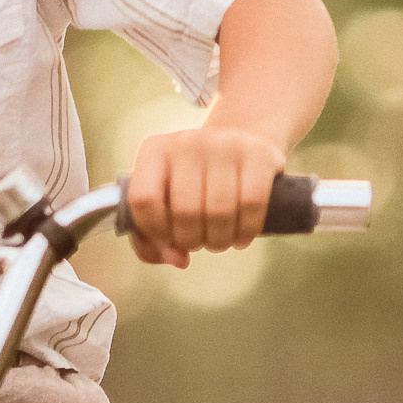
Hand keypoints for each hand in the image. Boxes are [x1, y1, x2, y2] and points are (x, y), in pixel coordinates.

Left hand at [124, 124, 286, 267]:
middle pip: (185, 211)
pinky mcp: (258, 154)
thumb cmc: (195, 184)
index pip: (143, 199)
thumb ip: (152, 239)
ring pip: (219, 212)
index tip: (169, 240)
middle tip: (199, 243)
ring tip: (219, 241)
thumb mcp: (165, 200)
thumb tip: (177, 260)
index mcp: (154, 150)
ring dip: (219, 241)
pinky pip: (251, 205)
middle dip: (192, 241)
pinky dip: (246, 231)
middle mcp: (186, 142)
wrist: (241, 145)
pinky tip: (241, 236)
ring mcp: (224, 144)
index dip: (155, 231)